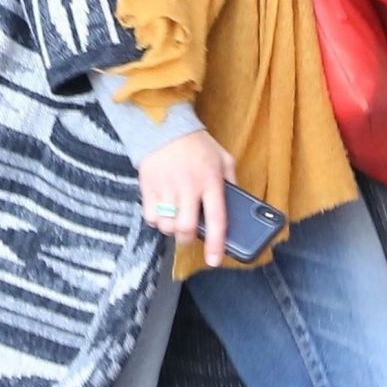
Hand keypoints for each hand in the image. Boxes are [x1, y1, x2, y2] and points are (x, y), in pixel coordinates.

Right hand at [140, 130, 236, 267]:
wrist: (165, 126)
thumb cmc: (198, 145)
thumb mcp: (223, 158)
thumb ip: (232, 182)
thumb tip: (238, 207)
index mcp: (211, 181)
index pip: (217, 219)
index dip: (216, 244)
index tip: (214, 261)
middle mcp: (188, 186)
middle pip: (186, 228)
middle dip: (187, 239)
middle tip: (189, 235)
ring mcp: (166, 187)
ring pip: (166, 226)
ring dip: (171, 230)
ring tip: (175, 220)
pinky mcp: (148, 186)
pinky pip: (150, 217)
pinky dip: (156, 221)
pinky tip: (162, 211)